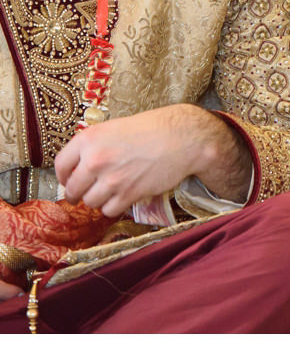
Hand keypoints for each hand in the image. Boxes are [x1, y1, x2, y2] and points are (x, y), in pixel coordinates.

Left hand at [49, 100, 245, 204]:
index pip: (61, 165)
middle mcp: (96, 159)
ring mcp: (112, 179)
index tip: (66, 181)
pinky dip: (112, 207)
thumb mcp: (111, 129)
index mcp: (88, 139)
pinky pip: (109, 210)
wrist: (178, 138)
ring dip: (96, 201)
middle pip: (73, 189)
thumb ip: (92, 146)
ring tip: (105, 194)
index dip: (62, 177)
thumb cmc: (147, 131)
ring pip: (90, 202)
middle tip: (80, 196)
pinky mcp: (128, 194)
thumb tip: (77, 167)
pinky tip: (119, 198)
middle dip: (75, 195)